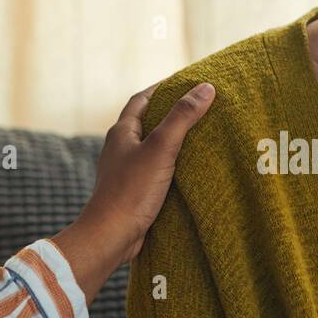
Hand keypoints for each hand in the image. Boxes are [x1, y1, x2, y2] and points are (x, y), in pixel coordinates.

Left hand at [50, 81, 214, 304]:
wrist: (111, 236)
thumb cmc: (131, 191)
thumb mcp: (161, 149)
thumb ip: (182, 118)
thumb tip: (205, 88)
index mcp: (122, 132)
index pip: (143, 99)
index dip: (164, 88)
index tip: (187, 82)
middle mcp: (121, 148)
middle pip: (147, 121)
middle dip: (171, 113)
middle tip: (200, 107)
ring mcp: (126, 170)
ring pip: (152, 147)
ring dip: (173, 141)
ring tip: (202, 137)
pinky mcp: (134, 191)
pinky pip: (155, 169)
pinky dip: (172, 165)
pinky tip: (189, 171)